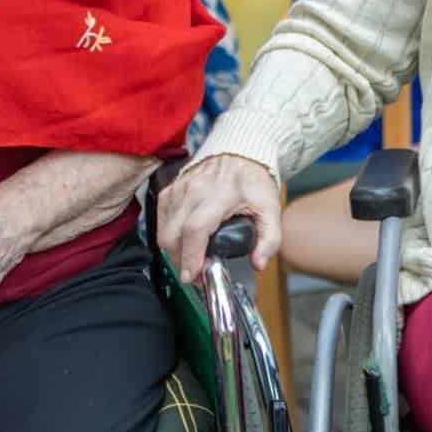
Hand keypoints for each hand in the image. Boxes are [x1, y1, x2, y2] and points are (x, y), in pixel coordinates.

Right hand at [156, 155, 281, 283]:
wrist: (238, 155)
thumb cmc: (253, 182)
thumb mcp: (271, 209)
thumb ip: (270, 239)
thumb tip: (258, 263)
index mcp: (219, 194)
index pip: (195, 229)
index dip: (191, 256)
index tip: (194, 276)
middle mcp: (193, 190)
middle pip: (173, 234)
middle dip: (181, 262)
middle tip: (198, 274)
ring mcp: (178, 189)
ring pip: (164, 230)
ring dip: (174, 252)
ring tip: (192, 261)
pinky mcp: (170, 190)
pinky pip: (160, 221)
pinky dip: (169, 237)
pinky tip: (183, 243)